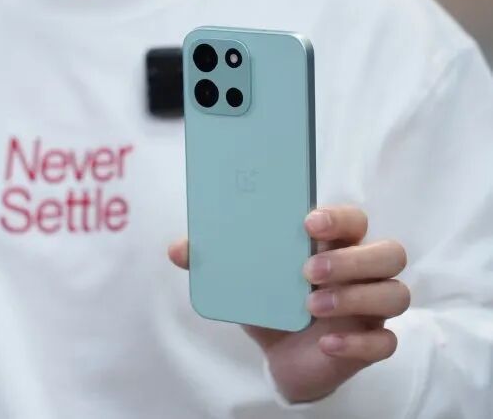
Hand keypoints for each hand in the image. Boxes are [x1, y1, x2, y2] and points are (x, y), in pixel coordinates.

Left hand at [168, 206, 409, 402]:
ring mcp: (372, 309)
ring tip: (311, 306)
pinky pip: (385, 343)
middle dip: (352, 260)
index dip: (339, 217)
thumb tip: (178, 248)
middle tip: (307, 271)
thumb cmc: (272, 304)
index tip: (308, 221)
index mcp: (335, 246)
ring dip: (356, 297)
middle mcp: (363, 272)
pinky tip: (326, 343)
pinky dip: (357, 343)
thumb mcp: (244, 281)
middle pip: (388, 252)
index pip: (354, 220)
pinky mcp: (371, 344)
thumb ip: (215, 261)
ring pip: (396, 294)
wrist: (282, 356)